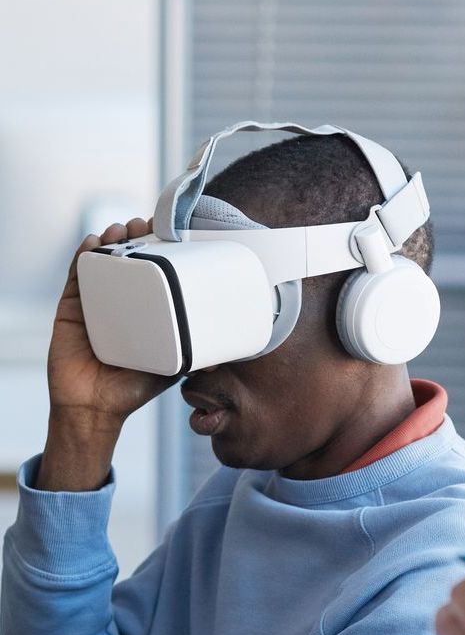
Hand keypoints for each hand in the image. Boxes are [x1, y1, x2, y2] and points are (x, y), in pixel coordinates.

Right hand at [47, 220, 173, 423]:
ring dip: (109, 240)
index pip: (152, 273)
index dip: (158, 250)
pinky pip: (76, 276)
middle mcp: (119, 303)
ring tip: (121, 230)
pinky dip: (83, 257)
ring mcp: (93, 303)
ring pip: (100, 262)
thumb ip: (193, 358)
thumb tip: (224, 356)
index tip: (168, 234)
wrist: (95, 408)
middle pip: (125, 259)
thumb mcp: (171, 368)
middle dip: (134, 237)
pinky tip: (92, 243)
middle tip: (145, 226)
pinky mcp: (71, 308)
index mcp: (143, 312)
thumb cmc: (133, 390)